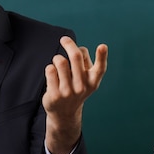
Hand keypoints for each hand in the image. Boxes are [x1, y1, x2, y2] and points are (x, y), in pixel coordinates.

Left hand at [43, 37, 107, 153]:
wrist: (64, 113)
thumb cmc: (75, 88)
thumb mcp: (85, 79)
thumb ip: (84, 62)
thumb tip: (75, 47)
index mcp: (93, 82)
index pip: (100, 68)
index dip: (102, 56)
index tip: (102, 46)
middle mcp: (82, 86)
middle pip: (76, 56)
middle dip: (69, 44)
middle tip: (64, 39)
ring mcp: (68, 91)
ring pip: (60, 61)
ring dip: (57, 58)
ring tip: (58, 64)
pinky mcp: (54, 94)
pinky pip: (50, 69)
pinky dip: (50, 68)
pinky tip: (52, 75)